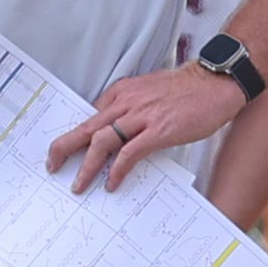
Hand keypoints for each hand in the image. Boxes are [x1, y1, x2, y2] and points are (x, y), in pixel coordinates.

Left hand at [47, 65, 245, 194]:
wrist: (216, 82)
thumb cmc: (186, 90)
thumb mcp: (148, 92)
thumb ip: (130, 108)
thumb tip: (118, 131)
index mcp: (121, 93)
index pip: (90, 117)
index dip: (76, 137)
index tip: (66, 151)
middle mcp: (125, 103)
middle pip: (85, 128)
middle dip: (63, 148)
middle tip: (51, 165)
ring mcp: (141, 117)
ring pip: (101, 142)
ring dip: (86, 166)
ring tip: (78, 184)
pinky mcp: (158, 130)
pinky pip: (129, 153)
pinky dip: (117, 170)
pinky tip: (111, 183)